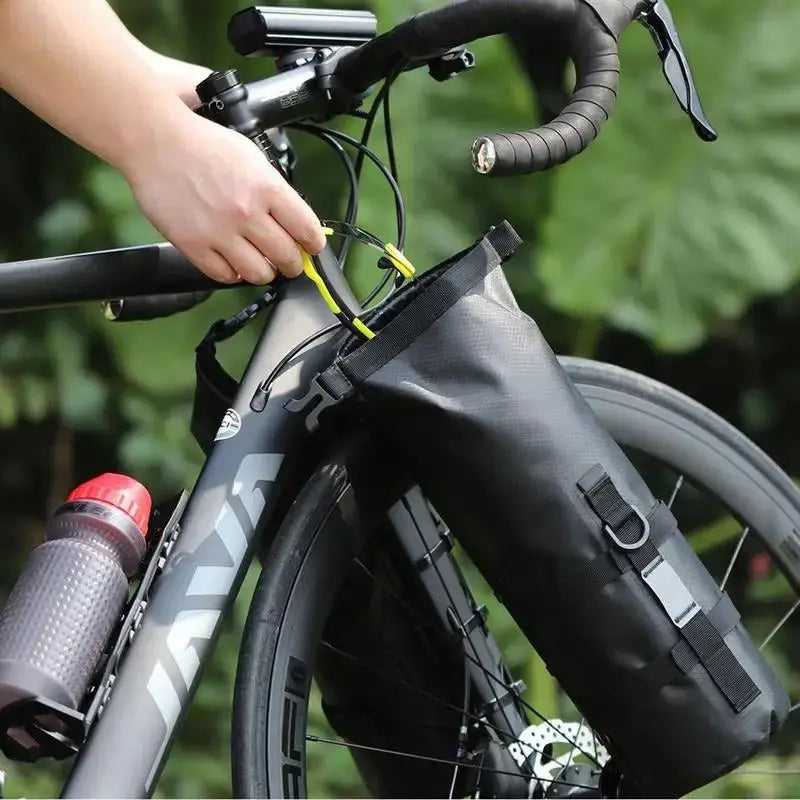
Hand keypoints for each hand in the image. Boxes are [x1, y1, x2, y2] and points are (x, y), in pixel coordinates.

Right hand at [123, 111, 325, 283]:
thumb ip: (275, 189)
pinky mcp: (194, 244)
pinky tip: (233, 263)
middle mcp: (246, 212)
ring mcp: (219, 231)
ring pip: (259, 273)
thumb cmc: (203, 143)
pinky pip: (224, 276)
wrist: (156, 140)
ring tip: (260, 264)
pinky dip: (233, 274)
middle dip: (293, 263)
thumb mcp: (252, 156)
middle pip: (287, 257)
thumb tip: (295, 220)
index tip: (312, 248)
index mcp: (266, 187)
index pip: (307, 229)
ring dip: (264, 272)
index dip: (314, 244)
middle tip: (289, 262)